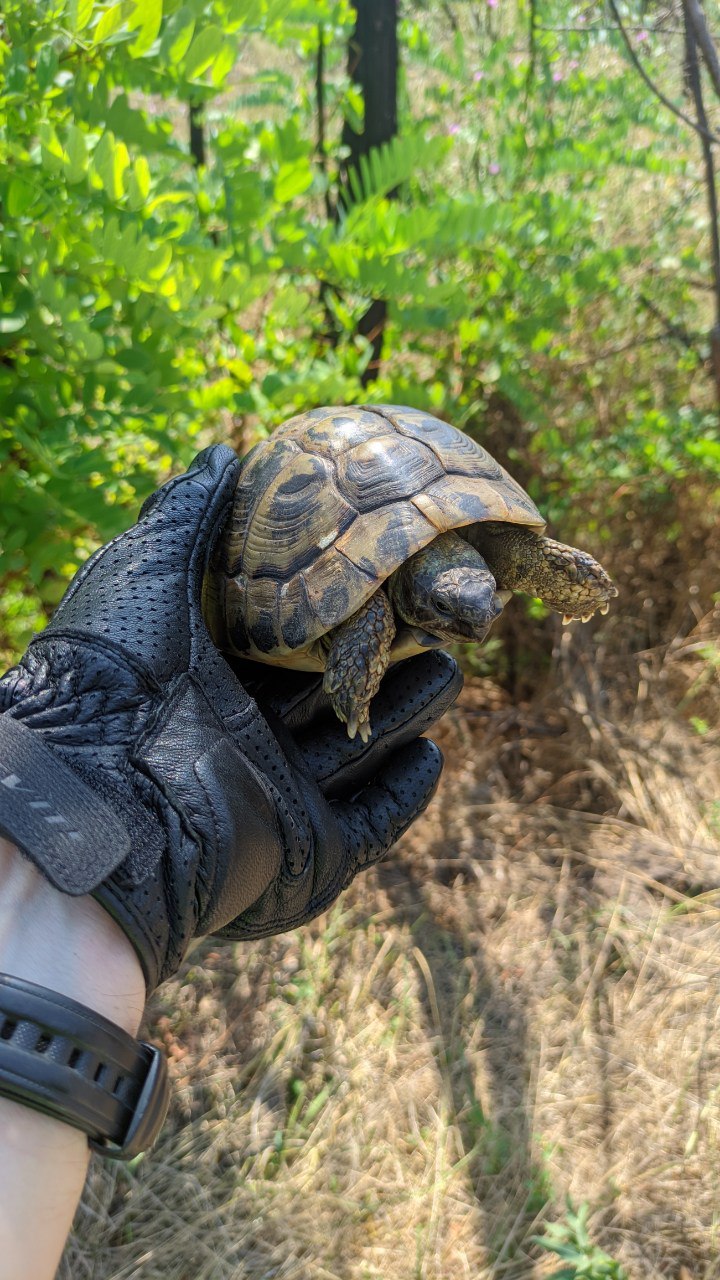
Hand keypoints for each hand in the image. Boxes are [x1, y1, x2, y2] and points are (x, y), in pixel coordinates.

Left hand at [0, 446, 461, 991]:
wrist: (103, 789)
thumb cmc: (117, 671)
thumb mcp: (148, 566)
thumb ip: (190, 511)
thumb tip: (225, 453)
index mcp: (211, 676)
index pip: (293, 639)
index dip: (342, 608)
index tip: (389, 576)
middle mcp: (244, 735)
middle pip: (334, 695)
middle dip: (388, 659)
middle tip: (438, 624)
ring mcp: (276, 794)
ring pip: (359, 752)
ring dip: (407, 714)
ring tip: (451, 672)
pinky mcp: (305, 849)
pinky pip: (369, 822)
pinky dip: (400, 793)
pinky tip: (430, 756)